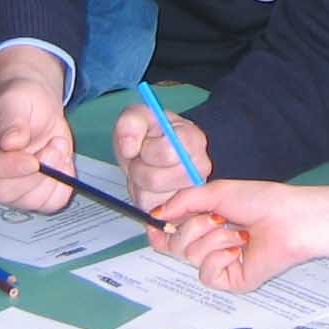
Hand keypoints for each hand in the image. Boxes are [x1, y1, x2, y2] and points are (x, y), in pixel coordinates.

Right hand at [0, 51, 76, 211]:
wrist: (38, 106)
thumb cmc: (20, 100)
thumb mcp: (15, 99)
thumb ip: (12, 120)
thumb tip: (12, 144)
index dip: (7, 168)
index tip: (33, 161)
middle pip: (3, 191)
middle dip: (35, 175)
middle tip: (54, 148)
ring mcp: (7, 186)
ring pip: (27, 200)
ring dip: (53, 176)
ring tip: (58, 146)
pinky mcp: (30, 192)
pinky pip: (48, 202)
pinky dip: (63, 184)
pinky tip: (62, 160)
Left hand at [112, 100, 212, 215]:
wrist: (151, 153)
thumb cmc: (150, 135)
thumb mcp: (138, 118)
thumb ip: (131, 122)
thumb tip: (130, 146)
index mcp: (193, 139)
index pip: (167, 151)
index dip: (148, 150)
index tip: (145, 144)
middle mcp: (199, 168)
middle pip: (156, 179)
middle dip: (139, 169)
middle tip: (142, 158)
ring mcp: (191, 192)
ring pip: (151, 197)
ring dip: (138, 184)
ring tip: (145, 170)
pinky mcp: (179, 210)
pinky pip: (150, 210)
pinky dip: (142, 197)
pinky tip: (148, 185)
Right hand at [156, 181, 328, 291]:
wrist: (292, 219)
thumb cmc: (262, 201)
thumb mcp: (217, 192)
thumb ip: (183, 201)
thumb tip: (157, 213)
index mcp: (207, 222)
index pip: (172, 234)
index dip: (160, 231)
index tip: (155, 223)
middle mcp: (211, 244)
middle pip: (175, 245)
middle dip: (193, 226)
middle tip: (218, 217)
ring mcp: (222, 263)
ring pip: (191, 257)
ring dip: (214, 238)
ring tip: (240, 232)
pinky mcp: (232, 280)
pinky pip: (207, 274)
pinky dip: (220, 257)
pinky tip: (239, 249)